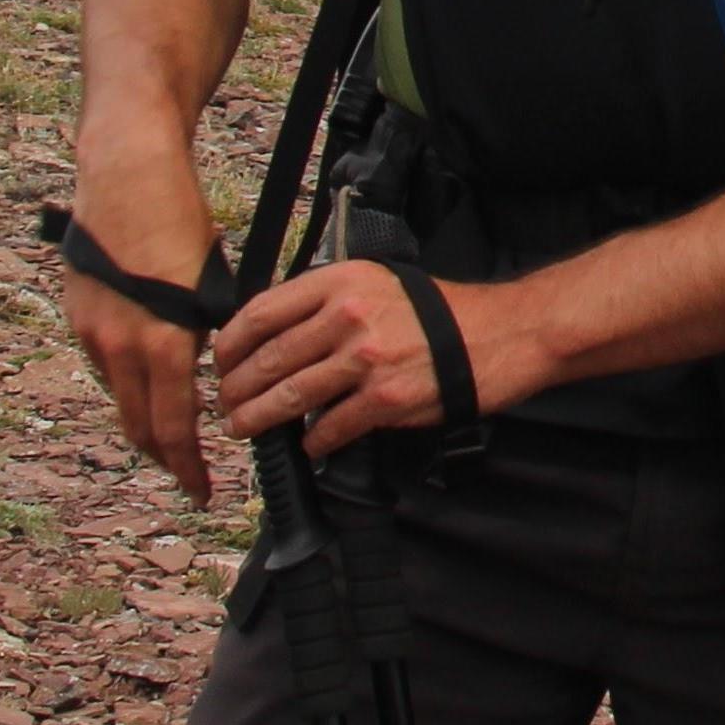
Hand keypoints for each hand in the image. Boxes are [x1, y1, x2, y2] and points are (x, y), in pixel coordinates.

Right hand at [60, 155, 219, 507]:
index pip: (173, 426)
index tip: (203, 491)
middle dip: (166, 456)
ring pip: (121, 396)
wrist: (126, 172)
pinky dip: (129, 380)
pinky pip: (106, 364)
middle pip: (139, 425)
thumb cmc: (179, 218)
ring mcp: (92, 331)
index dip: (188, 466)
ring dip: (147, 419)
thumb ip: (208, 331)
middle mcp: (118, 345)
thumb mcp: (212, 279)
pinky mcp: (79, 314)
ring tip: (175, 430)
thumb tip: (220, 368)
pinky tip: (150, 376)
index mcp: (161, 341)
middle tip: (190, 475)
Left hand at [213, 263, 529, 461]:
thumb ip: (329, 301)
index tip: (222, 363)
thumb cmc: (443, 311)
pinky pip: (330, 428)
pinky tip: (310, 444)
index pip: (262, 313)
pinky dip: (313, 441)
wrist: (503, 333)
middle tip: (227, 405)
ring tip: (246, 427)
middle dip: (237, 390)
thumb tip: (276, 335)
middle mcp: (349, 315)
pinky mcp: (385, 400)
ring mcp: (366, 359)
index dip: (230, 344)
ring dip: (259, 419)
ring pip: (289, 397)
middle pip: (268, 360)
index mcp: (342, 280)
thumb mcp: (381, 282)